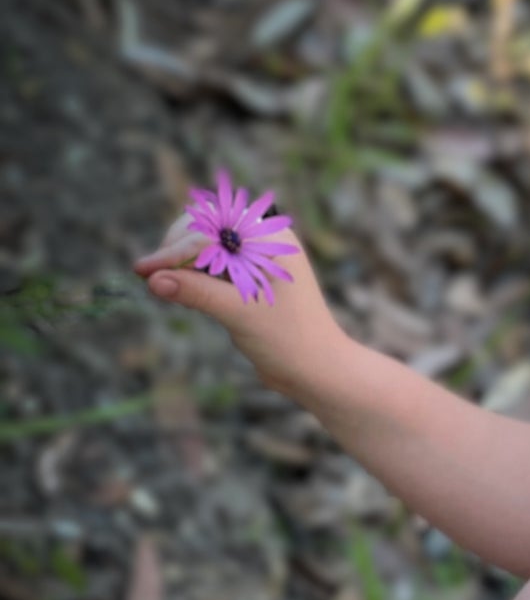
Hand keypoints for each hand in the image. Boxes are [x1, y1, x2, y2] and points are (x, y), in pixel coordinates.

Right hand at [133, 208, 349, 397]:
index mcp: (270, 239)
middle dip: (176, 250)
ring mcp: (255, 260)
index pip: (210, 231)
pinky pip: (211, 266)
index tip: (144, 271)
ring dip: (182, 264)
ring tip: (164, 285)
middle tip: (152, 278)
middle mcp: (263, 242)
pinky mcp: (247, 280)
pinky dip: (192, 276)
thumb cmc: (288, 339)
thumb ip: (197, 292)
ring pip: (204, 247)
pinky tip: (181, 292)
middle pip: (204, 229)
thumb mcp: (239, 313)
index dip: (174, 250)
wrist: (315, 370)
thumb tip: (154, 280)